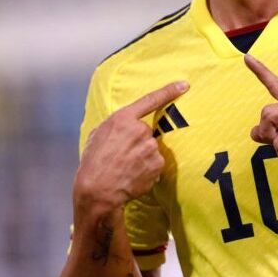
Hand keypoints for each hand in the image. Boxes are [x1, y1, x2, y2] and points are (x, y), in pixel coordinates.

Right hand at [74, 81, 188, 213]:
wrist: (98, 191)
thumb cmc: (93, 163)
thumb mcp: (97, 135)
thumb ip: (115, 126)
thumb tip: (123, 126)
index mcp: (123, 119)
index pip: (150, 100)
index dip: (169, 91)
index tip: (184, 85)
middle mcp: (140, 130)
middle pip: (146, 132)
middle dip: (137, 142)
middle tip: (122, 156)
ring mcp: (151, 147)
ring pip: (151, 149)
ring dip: (142, 157)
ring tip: (126, 168)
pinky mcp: (157, 164)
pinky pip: (155, 164)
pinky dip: (147, 170)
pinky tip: (133, 176)